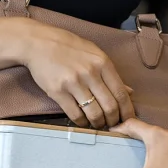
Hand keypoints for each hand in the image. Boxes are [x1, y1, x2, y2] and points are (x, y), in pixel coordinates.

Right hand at [21, 22, 135, 128]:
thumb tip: (129, 91)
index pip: (121, 94)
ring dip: (98, 123)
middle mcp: (90, 73)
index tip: (127, 119)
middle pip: (110, 107)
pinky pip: (75, 114)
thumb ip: (110, 73)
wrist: (38, 42)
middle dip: (114, 121)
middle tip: (112, 125)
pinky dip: (82, 122)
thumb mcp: (93, 53)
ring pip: (94, 114)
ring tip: (97, 124)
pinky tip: (83, 121)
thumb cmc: (67, 46)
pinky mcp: (58, 92)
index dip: (127, 111)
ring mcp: (73, 83)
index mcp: (102, 63)